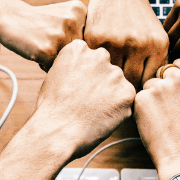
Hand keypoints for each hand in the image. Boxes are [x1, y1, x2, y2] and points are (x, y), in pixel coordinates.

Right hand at [0, 0, 86, 69]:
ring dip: (55, 59)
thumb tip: (96, 58)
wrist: (9, 15)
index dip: (73, 42)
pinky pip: (53, 67)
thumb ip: (80, 29)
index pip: (88, 39)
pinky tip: (36, 50)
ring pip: (68, 61)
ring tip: (42, 45)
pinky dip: (44, 64)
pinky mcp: (47, 50)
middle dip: (66, 52)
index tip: (59, 34)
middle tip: (49, 40)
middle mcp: (73, 21)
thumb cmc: (37, 19)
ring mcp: (60, 36)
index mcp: (80, 10)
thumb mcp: (63, 14)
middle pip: (80, 51)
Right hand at [31, 40, 136, 157]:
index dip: (84, 76)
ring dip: (110, 96)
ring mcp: (115, 74)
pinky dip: (118, 110)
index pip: (90, 59)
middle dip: (100, 83)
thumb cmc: (51, 108)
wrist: (57, 131)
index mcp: (79, 48)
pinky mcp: (127, 93)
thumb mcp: (55, 75)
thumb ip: (74, 66)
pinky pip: (126, 101)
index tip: (76, 89)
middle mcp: (99, 55)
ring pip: (117, 85)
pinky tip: (101, 117)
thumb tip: (85, 71)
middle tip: (86, 102)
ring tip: (92, 112)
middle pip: (106, 69)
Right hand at [85, 0, 168, 88]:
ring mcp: (116, 41)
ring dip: (108, 78)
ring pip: (112, 75)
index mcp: (157, 45)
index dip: (141, 89)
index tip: (134, 90)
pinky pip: (96, 63)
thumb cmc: (138, 16)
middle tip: (118, 88)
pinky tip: (96, 65)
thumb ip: (156, 62)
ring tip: (107, 79)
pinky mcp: (96, 38)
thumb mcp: (156, 36)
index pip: (149, 82)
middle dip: (125, 87)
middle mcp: (139, 44)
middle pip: (131, 82)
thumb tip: (152, 93)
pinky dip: (96, 66)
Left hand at [134, 59, 179, 179]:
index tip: (175, 90)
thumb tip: (173, 71)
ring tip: (163, 117)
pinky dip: (142, 109)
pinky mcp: (143, 97)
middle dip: (161, 85)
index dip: (173, 77)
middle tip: (169, 108)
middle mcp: (179, 77)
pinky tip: (153, 122)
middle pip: (161, 72)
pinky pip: (138, 98)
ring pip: (148, 85)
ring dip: (151, 97)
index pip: (178, 63)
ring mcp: (160, 86)